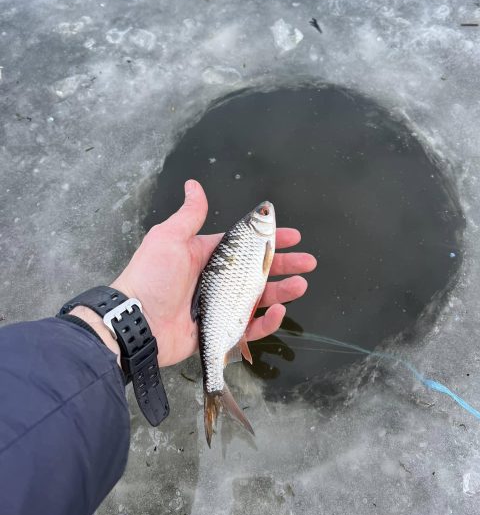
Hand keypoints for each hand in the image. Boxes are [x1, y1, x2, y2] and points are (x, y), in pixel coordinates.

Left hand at [111, 180, 316, 366]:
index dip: (269, 240)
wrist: (136, 323)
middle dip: (284, 265)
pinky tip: (279, 311)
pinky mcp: (220, 330)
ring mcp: (220, 306)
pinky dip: (267, 322)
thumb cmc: (151, 277)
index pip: (245, 245)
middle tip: (308, 262)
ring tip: (300, 285)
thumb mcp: (169, 238)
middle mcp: (216, 280)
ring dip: (283, 291)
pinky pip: (250, 327)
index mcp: (207, 256)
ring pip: (259, 298)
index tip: (293, 236)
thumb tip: (194, 184)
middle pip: (258, 271)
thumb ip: (189, 214)